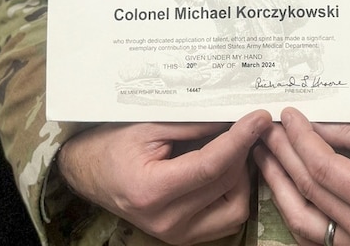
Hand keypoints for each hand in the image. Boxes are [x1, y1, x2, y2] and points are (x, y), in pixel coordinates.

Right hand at [57, 111, 271, 243]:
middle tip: (246, 123)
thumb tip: (235, 116)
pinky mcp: (185, 237)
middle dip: (243, 150)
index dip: (240, 139)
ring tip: (234, 146)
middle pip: (226, 184)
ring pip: (235, 207)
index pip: (210, 166)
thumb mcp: (151, 125)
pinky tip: (227, 167)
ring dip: (242, 174)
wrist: (90, 172)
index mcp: (152, 190)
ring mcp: (176, 235)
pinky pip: (226, 218)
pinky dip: (235, 192)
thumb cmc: (114, 144)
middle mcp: (167, 221)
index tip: (259, 117)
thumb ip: (194, 124)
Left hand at [255, 108, 349, 245]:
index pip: (324, 169)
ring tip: (262, 156)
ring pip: (304, 223)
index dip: (300, 140)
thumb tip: (312, 121)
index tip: (287, 115)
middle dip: (283, 157)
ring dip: (279, 187)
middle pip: (310, 193)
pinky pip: (318, 237)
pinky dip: (296, 210)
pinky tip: (282, 185)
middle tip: (264, 130)